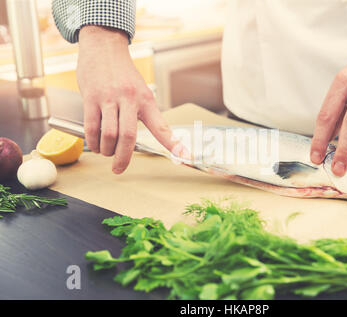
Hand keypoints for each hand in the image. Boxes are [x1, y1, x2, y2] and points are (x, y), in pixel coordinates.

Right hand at [77, 26, 179, 173]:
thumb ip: (142, 114)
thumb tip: (139, 140)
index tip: (185, 157)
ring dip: (107, 150)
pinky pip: (92, 127)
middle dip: (124, 158)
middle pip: (128, 137)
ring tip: (107, 152)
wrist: (104, 47)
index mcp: (146, 100)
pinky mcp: (91, 97)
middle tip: (119, 169)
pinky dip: (94, 141)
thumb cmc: (123, 73)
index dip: (173, 144)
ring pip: (109, 134)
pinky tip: (96, 144)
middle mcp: (130, 99)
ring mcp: (109, 98)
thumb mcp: (140, 91)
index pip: (162, 127)